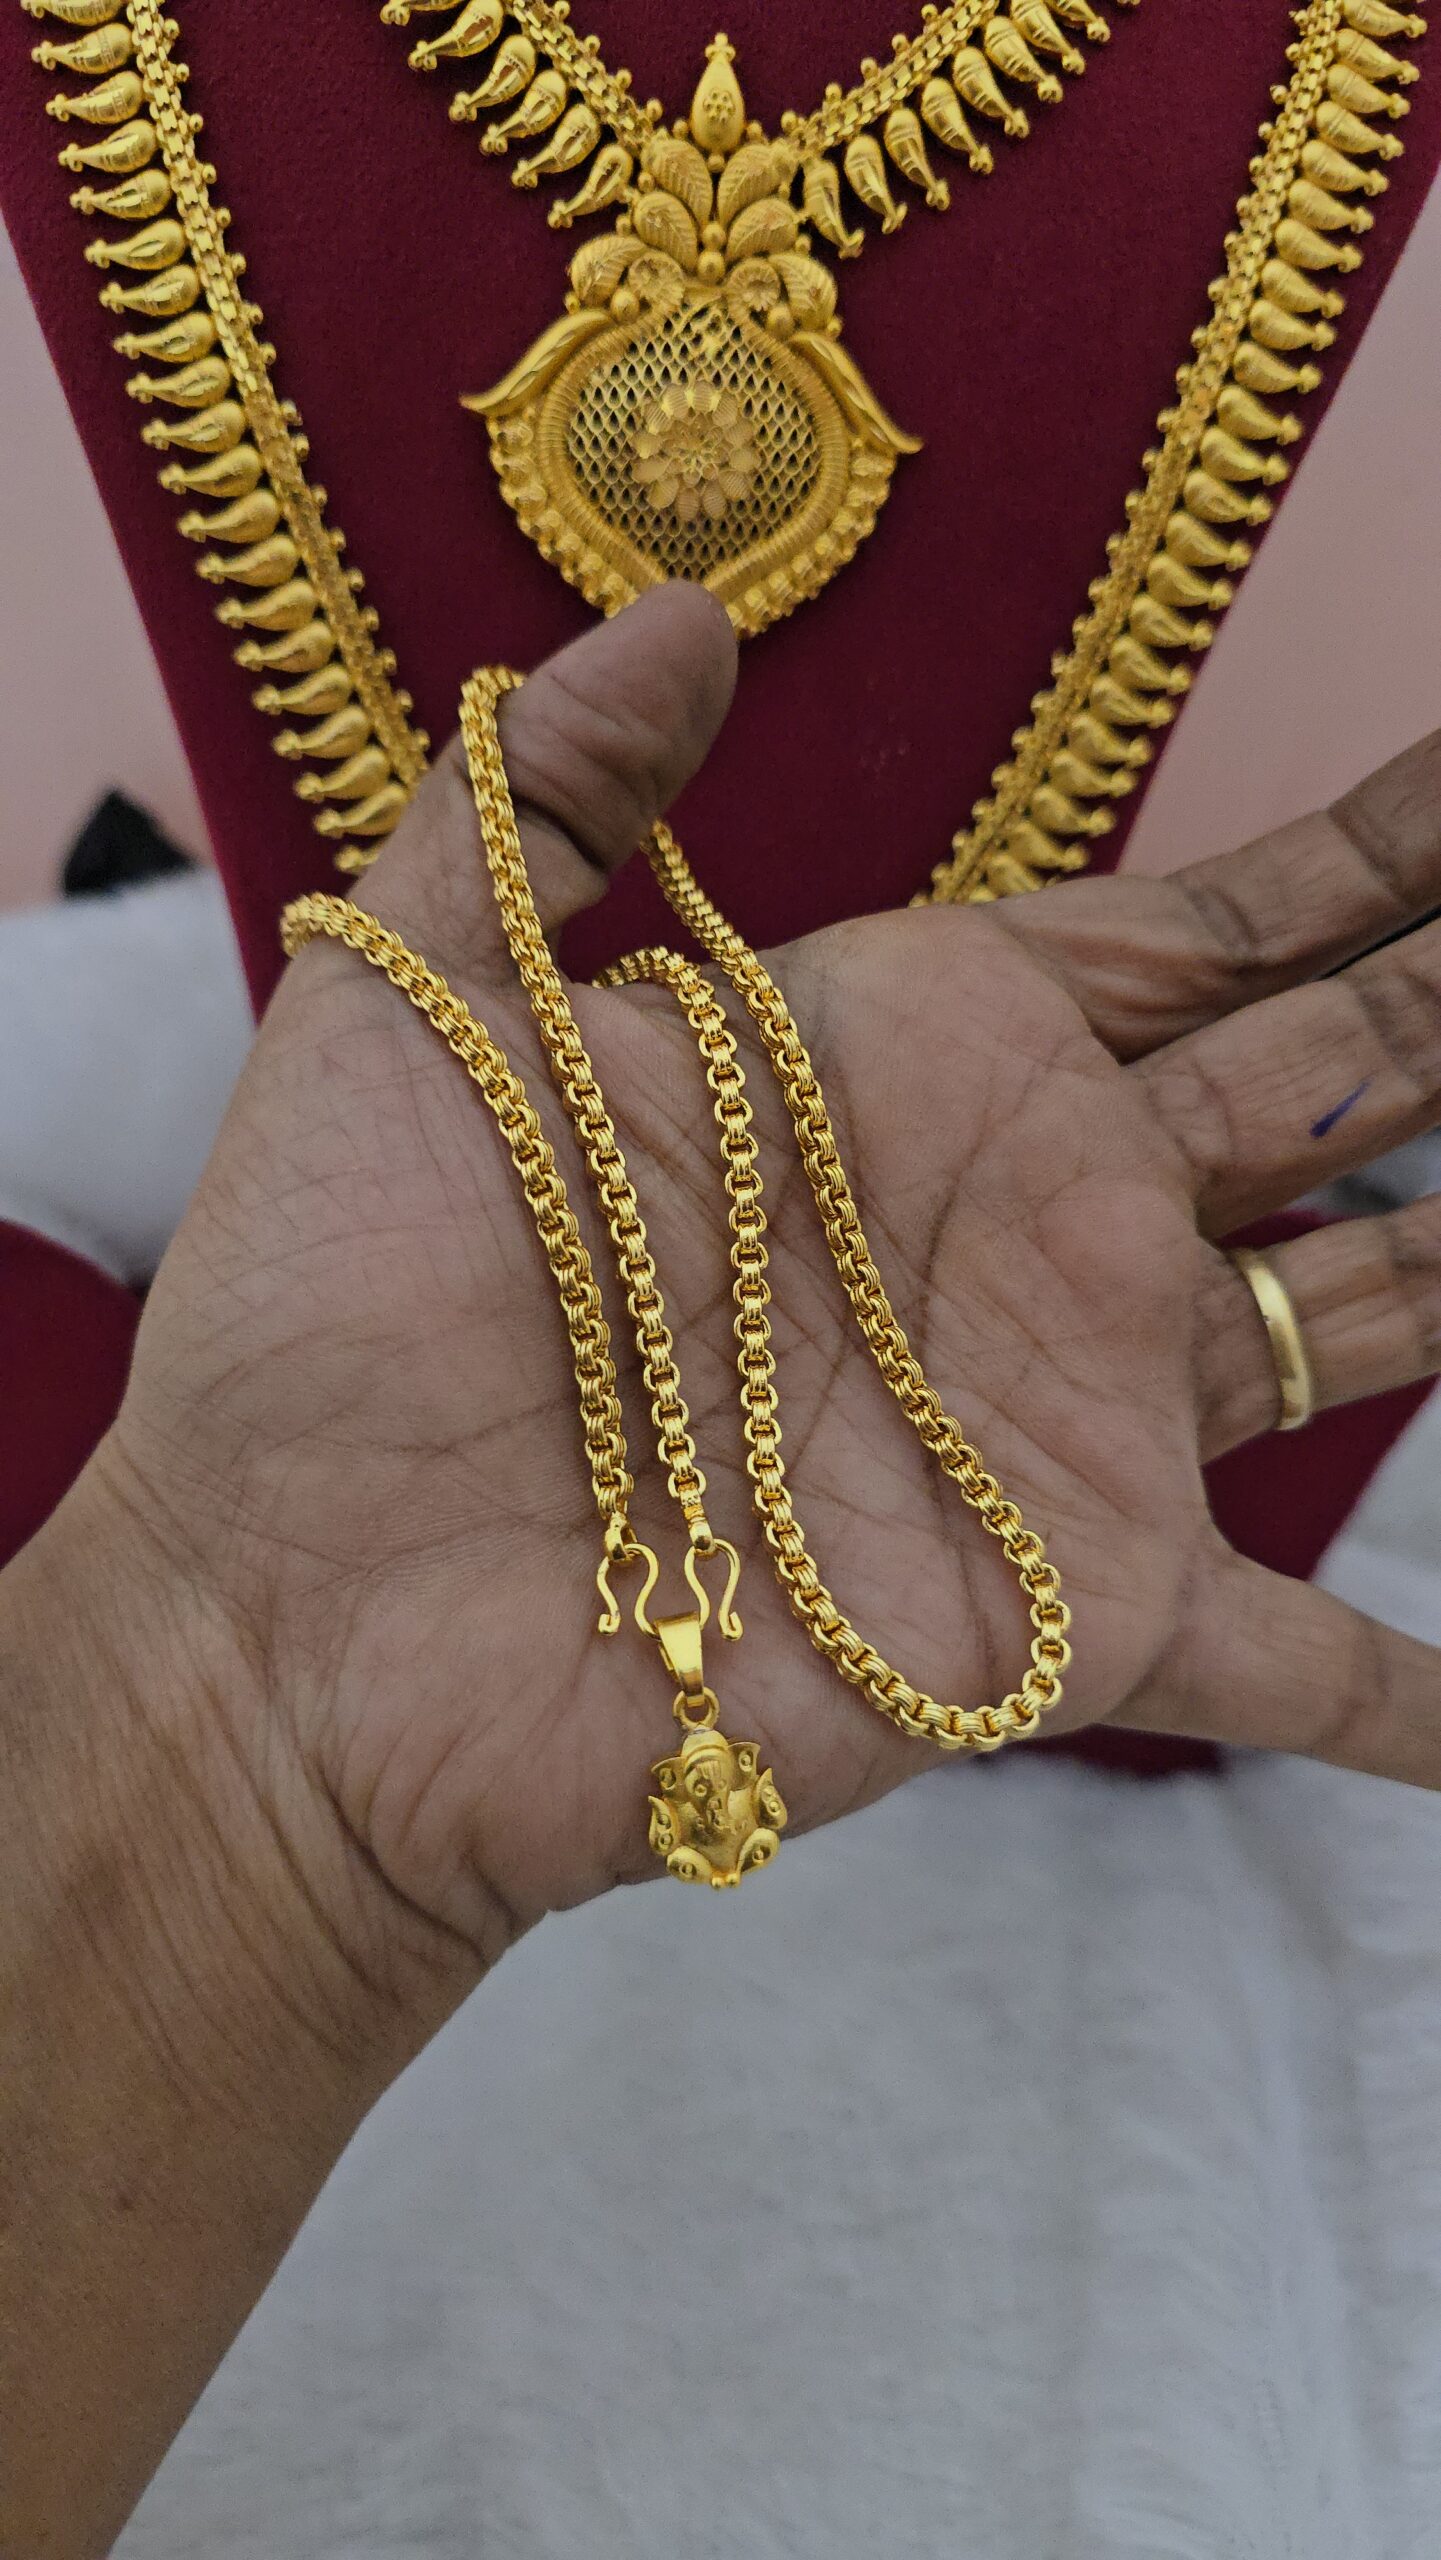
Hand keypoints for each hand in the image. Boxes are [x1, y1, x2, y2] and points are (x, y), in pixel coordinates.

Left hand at [85, 585, 1440, 1969]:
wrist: (293, 1611)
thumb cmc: (339, 1303)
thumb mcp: (417, 993)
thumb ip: (549, 795)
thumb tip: (677, 616)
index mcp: (912, 1063)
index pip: (1208, 929)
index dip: (1368, 848)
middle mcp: (1032, 1224)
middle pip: (1337, 1082)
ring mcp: (1068, 1422)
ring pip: (1372, 1315)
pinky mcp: (1065, 1623)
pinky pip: (1295, 1671)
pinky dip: (1406, 1701)